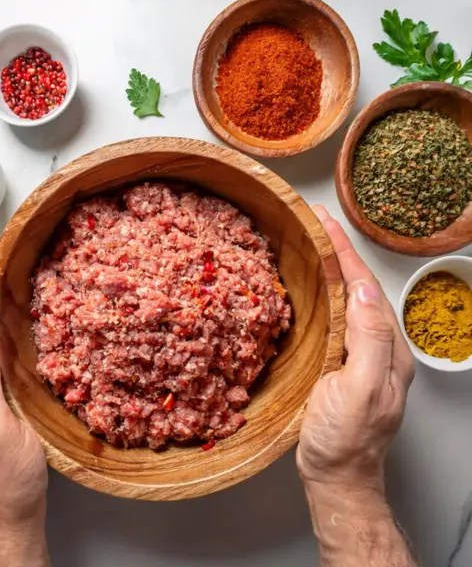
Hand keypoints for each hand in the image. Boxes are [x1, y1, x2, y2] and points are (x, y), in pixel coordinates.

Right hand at [297, 207, 414, 492]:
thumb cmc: (345, 441)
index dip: (346, 253)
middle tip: (316, 224)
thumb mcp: (361, 391)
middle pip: (359, 288)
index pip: (367, 288)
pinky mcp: (340, 363)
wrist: (336, 477)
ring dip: (331, 269)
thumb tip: (362, 291)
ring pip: (347, 300)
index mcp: (389, 349)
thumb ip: (369, 340)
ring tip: (313, 244)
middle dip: (339, 252)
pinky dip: (322, 294)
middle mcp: (378, 347)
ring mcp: (359, 355)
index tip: (325, 223)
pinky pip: (334, 318)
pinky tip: (311, 288)